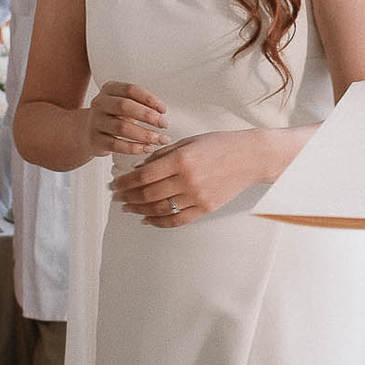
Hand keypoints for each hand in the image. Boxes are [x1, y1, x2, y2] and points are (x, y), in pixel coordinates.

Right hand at [85, 81, 168, 156]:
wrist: (87, 132)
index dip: (149, 99)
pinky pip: (117, 145)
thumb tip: (163, 113)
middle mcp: (99, 103)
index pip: (131, 89)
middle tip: (165, 124)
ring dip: (145, 135)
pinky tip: (148, 148)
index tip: (163, 110)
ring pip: (122, 128)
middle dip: (148, 116)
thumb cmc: (114, 116)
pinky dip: (135, 148)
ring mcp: (95, 122)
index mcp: (109, 89)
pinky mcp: (95, 140)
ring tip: (161, 139)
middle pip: (125, 106)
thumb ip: (139, 104)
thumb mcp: (123, 104)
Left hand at [111, 129, 262, 226]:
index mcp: (181, 159)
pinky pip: (177, 220)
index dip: (124, 182)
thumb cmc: (221, 145)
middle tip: (117, 198)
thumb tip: (139, 167)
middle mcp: (187, 180)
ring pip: (159, 209)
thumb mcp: (189, 141)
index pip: (143, 176)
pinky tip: (148, 219)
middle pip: (147, 194)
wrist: (251, 157)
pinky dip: (159, 222)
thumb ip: (163, 155)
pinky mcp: (206, 208)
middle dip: (127, 197)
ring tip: (128, 208)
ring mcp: (197, 196)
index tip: (114, 185)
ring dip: (139, 210)